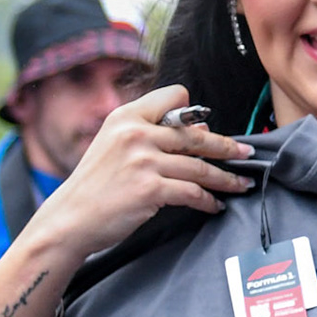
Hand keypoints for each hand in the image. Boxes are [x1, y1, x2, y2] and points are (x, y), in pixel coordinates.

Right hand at [22, 85, 253, 264]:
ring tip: (242, 184)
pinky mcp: (150, 189)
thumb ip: (155, 134)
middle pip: (196, 135)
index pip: (175, 96)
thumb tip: (202, 129)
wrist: (68, 220)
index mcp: (126, 116)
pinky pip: (193, 192)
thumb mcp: (116, 147)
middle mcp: (135, 133)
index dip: (193, 111)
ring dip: (226, 178)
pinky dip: (209, 200)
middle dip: (227, 147)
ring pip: (200, 166)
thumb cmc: (95, 185)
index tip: (207, 126)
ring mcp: (143, 161)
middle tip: (247, 155)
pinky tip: (216, 205)